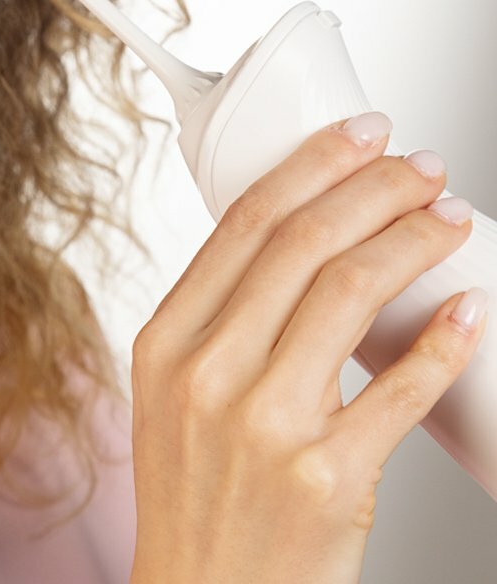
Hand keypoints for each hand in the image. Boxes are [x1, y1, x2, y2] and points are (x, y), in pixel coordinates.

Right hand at [130, 112, 486, 583]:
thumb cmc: (195, 495)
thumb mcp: (174, 392)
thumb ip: (221, 317)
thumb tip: (303, 243)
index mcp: (166, 340)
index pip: (244, 223)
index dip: (311, 166)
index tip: (357, 137)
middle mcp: (208, 372)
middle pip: (302, 244)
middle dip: (373, 188)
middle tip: (418, 168)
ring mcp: (264, 425)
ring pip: (350, 295)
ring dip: (412, 243)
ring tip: (446, 219)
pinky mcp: (326, 478)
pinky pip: (401, 389)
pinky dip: (443, 339)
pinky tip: (465, 310)